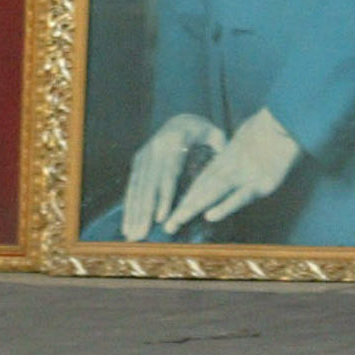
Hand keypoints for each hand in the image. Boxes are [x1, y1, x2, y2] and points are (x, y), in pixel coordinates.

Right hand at [122, 113, 223, 239]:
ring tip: (131, 234)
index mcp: (175, 140)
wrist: (181, 119)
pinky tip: (128, 222)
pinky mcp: (138, 160)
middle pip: (148, 184)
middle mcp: (155, 147)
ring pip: (137, 186)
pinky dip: (129, 204)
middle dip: (144, 211)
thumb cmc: (204, 133)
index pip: (169, 173)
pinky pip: (133, 184)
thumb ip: (221, 150)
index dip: (164, 196)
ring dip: (133, 212)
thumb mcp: (216, 136)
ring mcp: (144, 153)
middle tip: (141, 235)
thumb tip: (227, 165)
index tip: (162, 218)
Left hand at [165, 107, 301, 233]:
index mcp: (228, 157)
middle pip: (204, 188)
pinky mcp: (262, 183)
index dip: (189, 194)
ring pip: (215, 192)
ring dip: (195, 208)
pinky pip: (240, 197)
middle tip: (168, 225)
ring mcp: (246, 175)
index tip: (175, 209)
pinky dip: (224, 207)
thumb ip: (237, 152)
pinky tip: (210, 216)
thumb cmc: (271, 128)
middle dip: (185, 207)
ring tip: (177, 221)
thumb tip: (228, 158)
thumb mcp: (248, 138)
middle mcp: (232, 166)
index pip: (204, 178)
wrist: (287, 120)